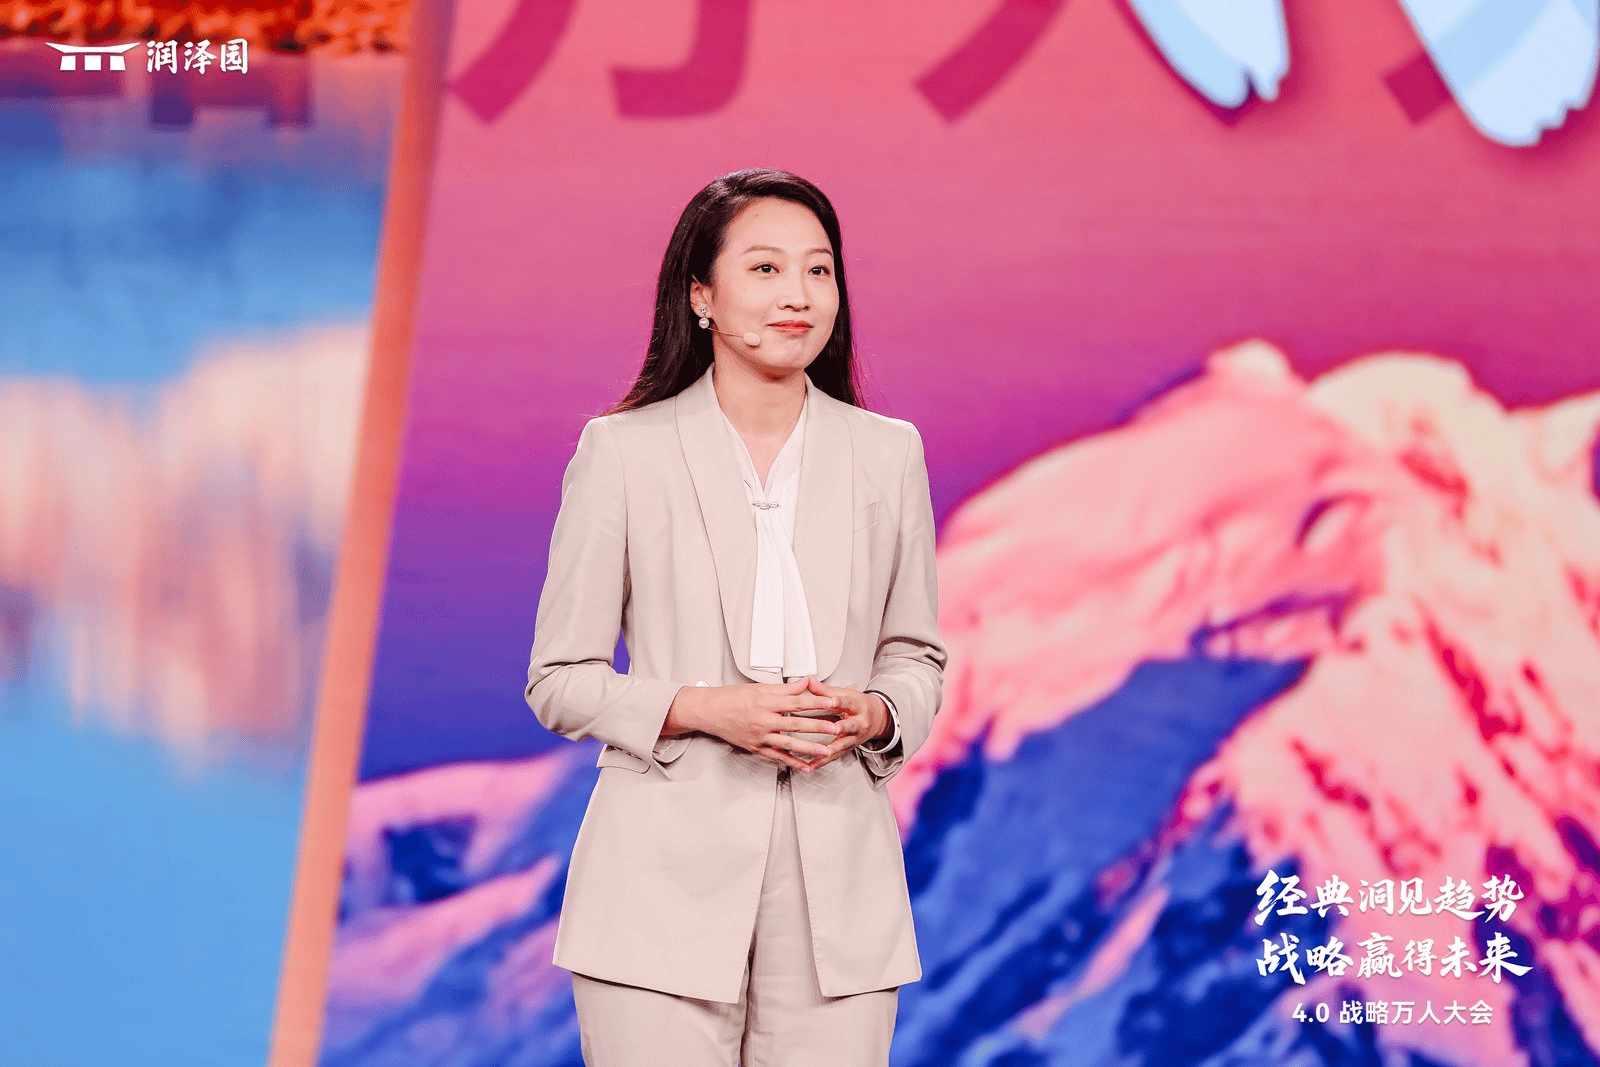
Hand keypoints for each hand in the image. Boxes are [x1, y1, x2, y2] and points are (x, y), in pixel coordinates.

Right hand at [664, 677, 840, 771]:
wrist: (709, 712)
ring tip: (825, 751)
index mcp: (765, 703)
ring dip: (809, 749)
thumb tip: (805, 683)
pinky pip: (777, 757)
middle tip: (835, 729)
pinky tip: (805, 766)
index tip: (831, 702)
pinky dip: (792, 762)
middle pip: (796, 725)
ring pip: (789, 744)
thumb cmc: (731, 698)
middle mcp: (763, 721)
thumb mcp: (758, 688)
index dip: (815, 703)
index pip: (796, 702)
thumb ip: (784, 689)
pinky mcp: (756, 748)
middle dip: (818, 728)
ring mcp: (760, 737)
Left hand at [798, 677, 889, 772]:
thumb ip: (824, 689)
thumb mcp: (844, 694)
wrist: (876, 718)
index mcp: (857, 706)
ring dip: (831, 750)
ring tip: (820, 754)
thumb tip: (808, 679)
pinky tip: (811, 765)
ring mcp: (855, 737)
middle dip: (841, 728)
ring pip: (843, 744)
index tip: (831, 700)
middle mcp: (859, 722)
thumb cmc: (858, 704)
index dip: (840, 701)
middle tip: (832, 729)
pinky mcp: (849, 748)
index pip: (848, 702)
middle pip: (850, 725)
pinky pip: (835, 756)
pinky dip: (823, 761)